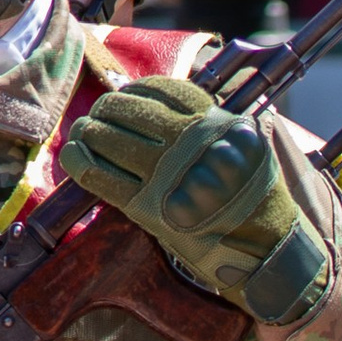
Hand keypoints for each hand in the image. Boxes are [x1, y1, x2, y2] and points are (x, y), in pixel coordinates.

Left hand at [62, 74, 332, 326]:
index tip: (126, 95)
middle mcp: (185, 142)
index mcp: (209, 122)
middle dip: (106, 109)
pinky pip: (99, 175)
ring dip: (87, 130)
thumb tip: (166, 100)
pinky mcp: (147, 208)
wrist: (268, 251)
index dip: (135, 91)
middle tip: (99, 115)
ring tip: (82, 132)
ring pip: (106, 136)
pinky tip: (73, 153)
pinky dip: (78, 159)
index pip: (159, 89)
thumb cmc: (255, 197)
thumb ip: (210, 120)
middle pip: (125, 110)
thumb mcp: (244, 143)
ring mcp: (164, 175)